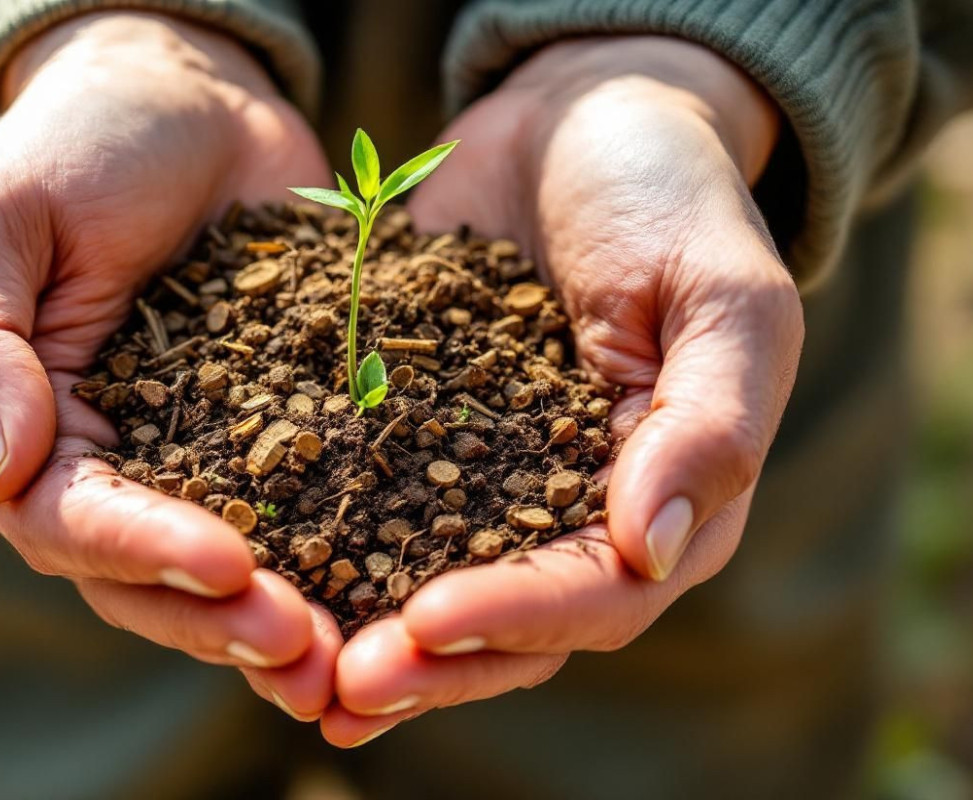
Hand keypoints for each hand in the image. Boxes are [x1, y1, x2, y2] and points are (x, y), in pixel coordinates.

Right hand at [0, 12, 338, 718]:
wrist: (187, 101)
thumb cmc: (77, 144)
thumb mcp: (1, 219)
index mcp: (24, 432)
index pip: (67, 522)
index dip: (143, 552)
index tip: (229, 562)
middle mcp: (107, 469)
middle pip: (150, 578)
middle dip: (224, 619)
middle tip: (310, 649)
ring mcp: (196, 464)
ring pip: (228, 575)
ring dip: (286, 623)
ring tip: (357, 661)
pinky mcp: (280, 441)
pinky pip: (309, 518)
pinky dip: (349, 564)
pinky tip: (407, 600)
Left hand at [321, 37, 803, 745]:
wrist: (580, 119)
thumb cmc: (672, 194)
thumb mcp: (722, 294)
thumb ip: (706, 425)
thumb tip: (652, 551)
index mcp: (666, 499)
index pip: (596, 595)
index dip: (516, 619)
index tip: (428, 624)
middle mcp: (575, 514)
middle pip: (505, 625)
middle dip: (426, 663)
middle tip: (340, 687)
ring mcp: (488, 481)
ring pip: (427, 587)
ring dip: (362, 634)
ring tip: (284, 664)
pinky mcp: (415, 438)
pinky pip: (365, 508)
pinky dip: (319, 553)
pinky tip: (251, 581)